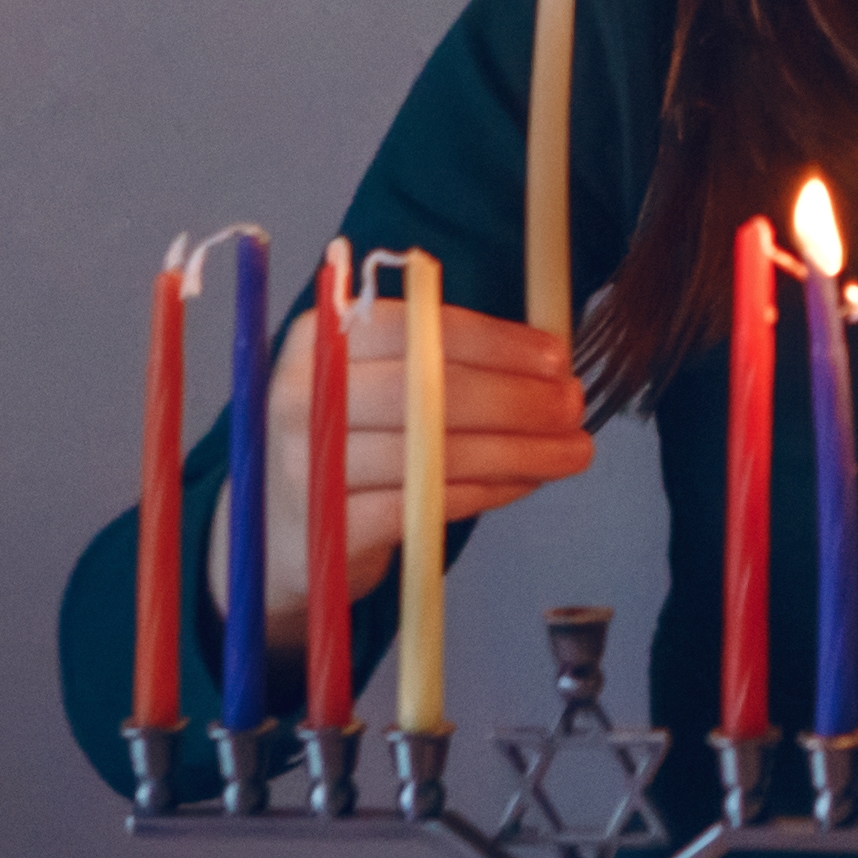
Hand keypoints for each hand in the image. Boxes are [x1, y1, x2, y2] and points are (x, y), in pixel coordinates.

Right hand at [250, 302, 595, 634]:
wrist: (284, 530)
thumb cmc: (355, 441)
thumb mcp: (379, 381)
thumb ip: (442, 361)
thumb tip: (546, 361)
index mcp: (320, 340)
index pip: (416, 327)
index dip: (494, 342)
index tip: (554, 358)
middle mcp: (302, 395)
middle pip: (426, 391)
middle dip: (516, 399)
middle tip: (572, 408)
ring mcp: (308, 465)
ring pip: (431, 453)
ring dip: (516, 451)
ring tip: (571, 451)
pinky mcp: (327, 528)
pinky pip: (423, 506)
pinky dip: (485, 492)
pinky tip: (522, 482)